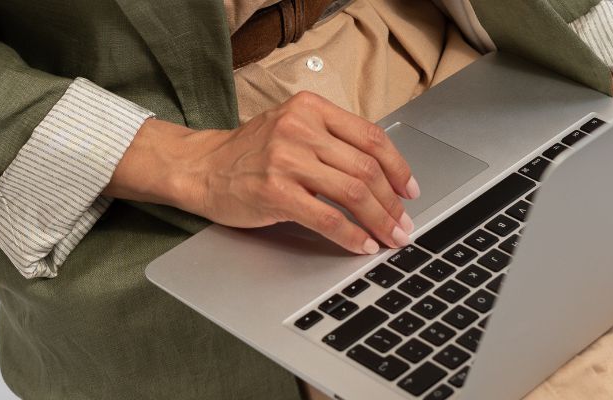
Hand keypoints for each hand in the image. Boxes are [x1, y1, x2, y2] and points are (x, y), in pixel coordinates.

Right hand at [104, 91, 419, 254]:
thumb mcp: (292, 128)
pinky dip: (351, 235)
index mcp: (311, 109)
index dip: (398, 167)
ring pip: (353, 192)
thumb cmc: (250, 152)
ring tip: (391, 237)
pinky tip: (362, 244)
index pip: (370, 137)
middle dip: (393, 202)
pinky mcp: (275, 191)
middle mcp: (300, 128)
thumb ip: (332, 140)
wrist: (201, 167)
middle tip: (404, 224)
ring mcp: (286, 159)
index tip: (410, 190)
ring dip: (380, 220)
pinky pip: (327, 217)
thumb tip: (383, 175)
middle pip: (366, 167)